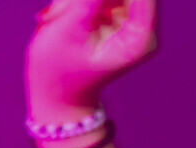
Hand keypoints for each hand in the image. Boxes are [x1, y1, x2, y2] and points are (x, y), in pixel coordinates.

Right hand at [26, 0, 158, 121]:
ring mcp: (127, 18)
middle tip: (66, 9)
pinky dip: (74, 1)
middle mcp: (141, 27)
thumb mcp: (71, 28)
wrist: (53, 91)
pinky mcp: (112, 12)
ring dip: (75, 0)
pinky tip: (60, 16)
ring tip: (57, 17)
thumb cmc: (60, 69)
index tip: (86, 1)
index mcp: (141, 38)